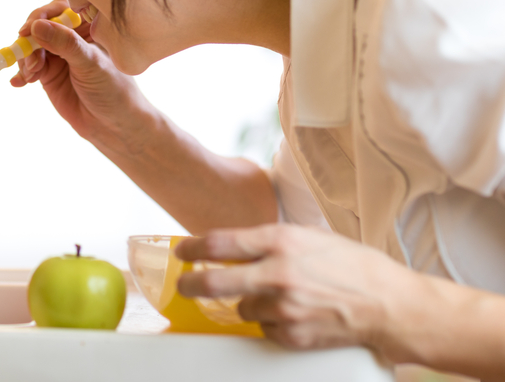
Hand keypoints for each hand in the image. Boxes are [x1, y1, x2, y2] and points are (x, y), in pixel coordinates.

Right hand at [12, 0, 154, 151]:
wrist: (113, 126)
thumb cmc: (113, 90)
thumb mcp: (90, 63)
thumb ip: (65, 44)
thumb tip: (36, 26)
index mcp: (87, 26)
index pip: (60, 8)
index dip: (42, 15)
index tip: (30, 30)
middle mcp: (70, 37)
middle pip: (39, 26)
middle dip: (30, 41)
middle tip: (32, 61)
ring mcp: (57, 55)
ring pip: (29, 46)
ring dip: (25, 59)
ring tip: (31, 76)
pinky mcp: (47, 74)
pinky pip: (27, 66)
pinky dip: (20, 73)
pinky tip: (18, 83)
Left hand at [175, 224, 406, 352]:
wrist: (390, 305)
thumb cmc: (354, 266)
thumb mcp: (311, 237)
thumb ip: (272, 241)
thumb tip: (235, 246)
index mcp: (281, 241)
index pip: (220, 243)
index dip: (193, 249)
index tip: (182, 252)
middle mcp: (277, 272)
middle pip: (214, 282)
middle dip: (192, 285)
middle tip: (185, 285)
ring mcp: (283, 307)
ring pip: (242, 308)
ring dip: (251, 304)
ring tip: (282, 298)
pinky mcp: (291, 335)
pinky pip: (264, 329)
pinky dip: (272, 323)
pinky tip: (297, 315)